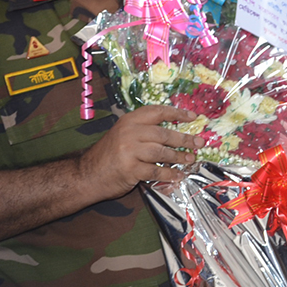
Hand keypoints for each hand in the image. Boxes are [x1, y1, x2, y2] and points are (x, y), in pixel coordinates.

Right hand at [79, 105, 203, 199]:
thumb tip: (173, 132)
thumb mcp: (123, 134)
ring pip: (162, 152)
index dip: (177, 113)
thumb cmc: (109, 154)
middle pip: (164, 134)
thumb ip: (144, 131)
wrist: (87, 174)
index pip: (157, 111)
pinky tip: (177, 175)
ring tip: (190, 159)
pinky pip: (156, 170)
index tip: (193, 117)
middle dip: (184, 139)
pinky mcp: (130, 169)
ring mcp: (129, 151)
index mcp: (129, 120)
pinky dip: (169, 173)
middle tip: (199, 143)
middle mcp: (129, 132)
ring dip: (179, 157)